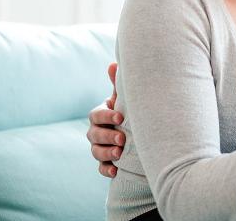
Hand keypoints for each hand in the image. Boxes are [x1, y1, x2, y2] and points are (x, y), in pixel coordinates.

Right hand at [86, 62, 125, 176]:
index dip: (106, 116)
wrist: (141, 131)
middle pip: (94, 135)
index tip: (120, 118)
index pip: (95, 115)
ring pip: (96, 152)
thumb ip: (119, 85)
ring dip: (106, 153)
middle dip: (107, 136)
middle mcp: (97, 131)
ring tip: (120, 154)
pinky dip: (107, 170)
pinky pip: (101, 168)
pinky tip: (115, 171)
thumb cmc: (131, 110)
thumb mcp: (126, 98)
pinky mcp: (106, 162)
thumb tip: (113, 64)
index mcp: (101, 114)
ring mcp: (100, 147)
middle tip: (122, 139)